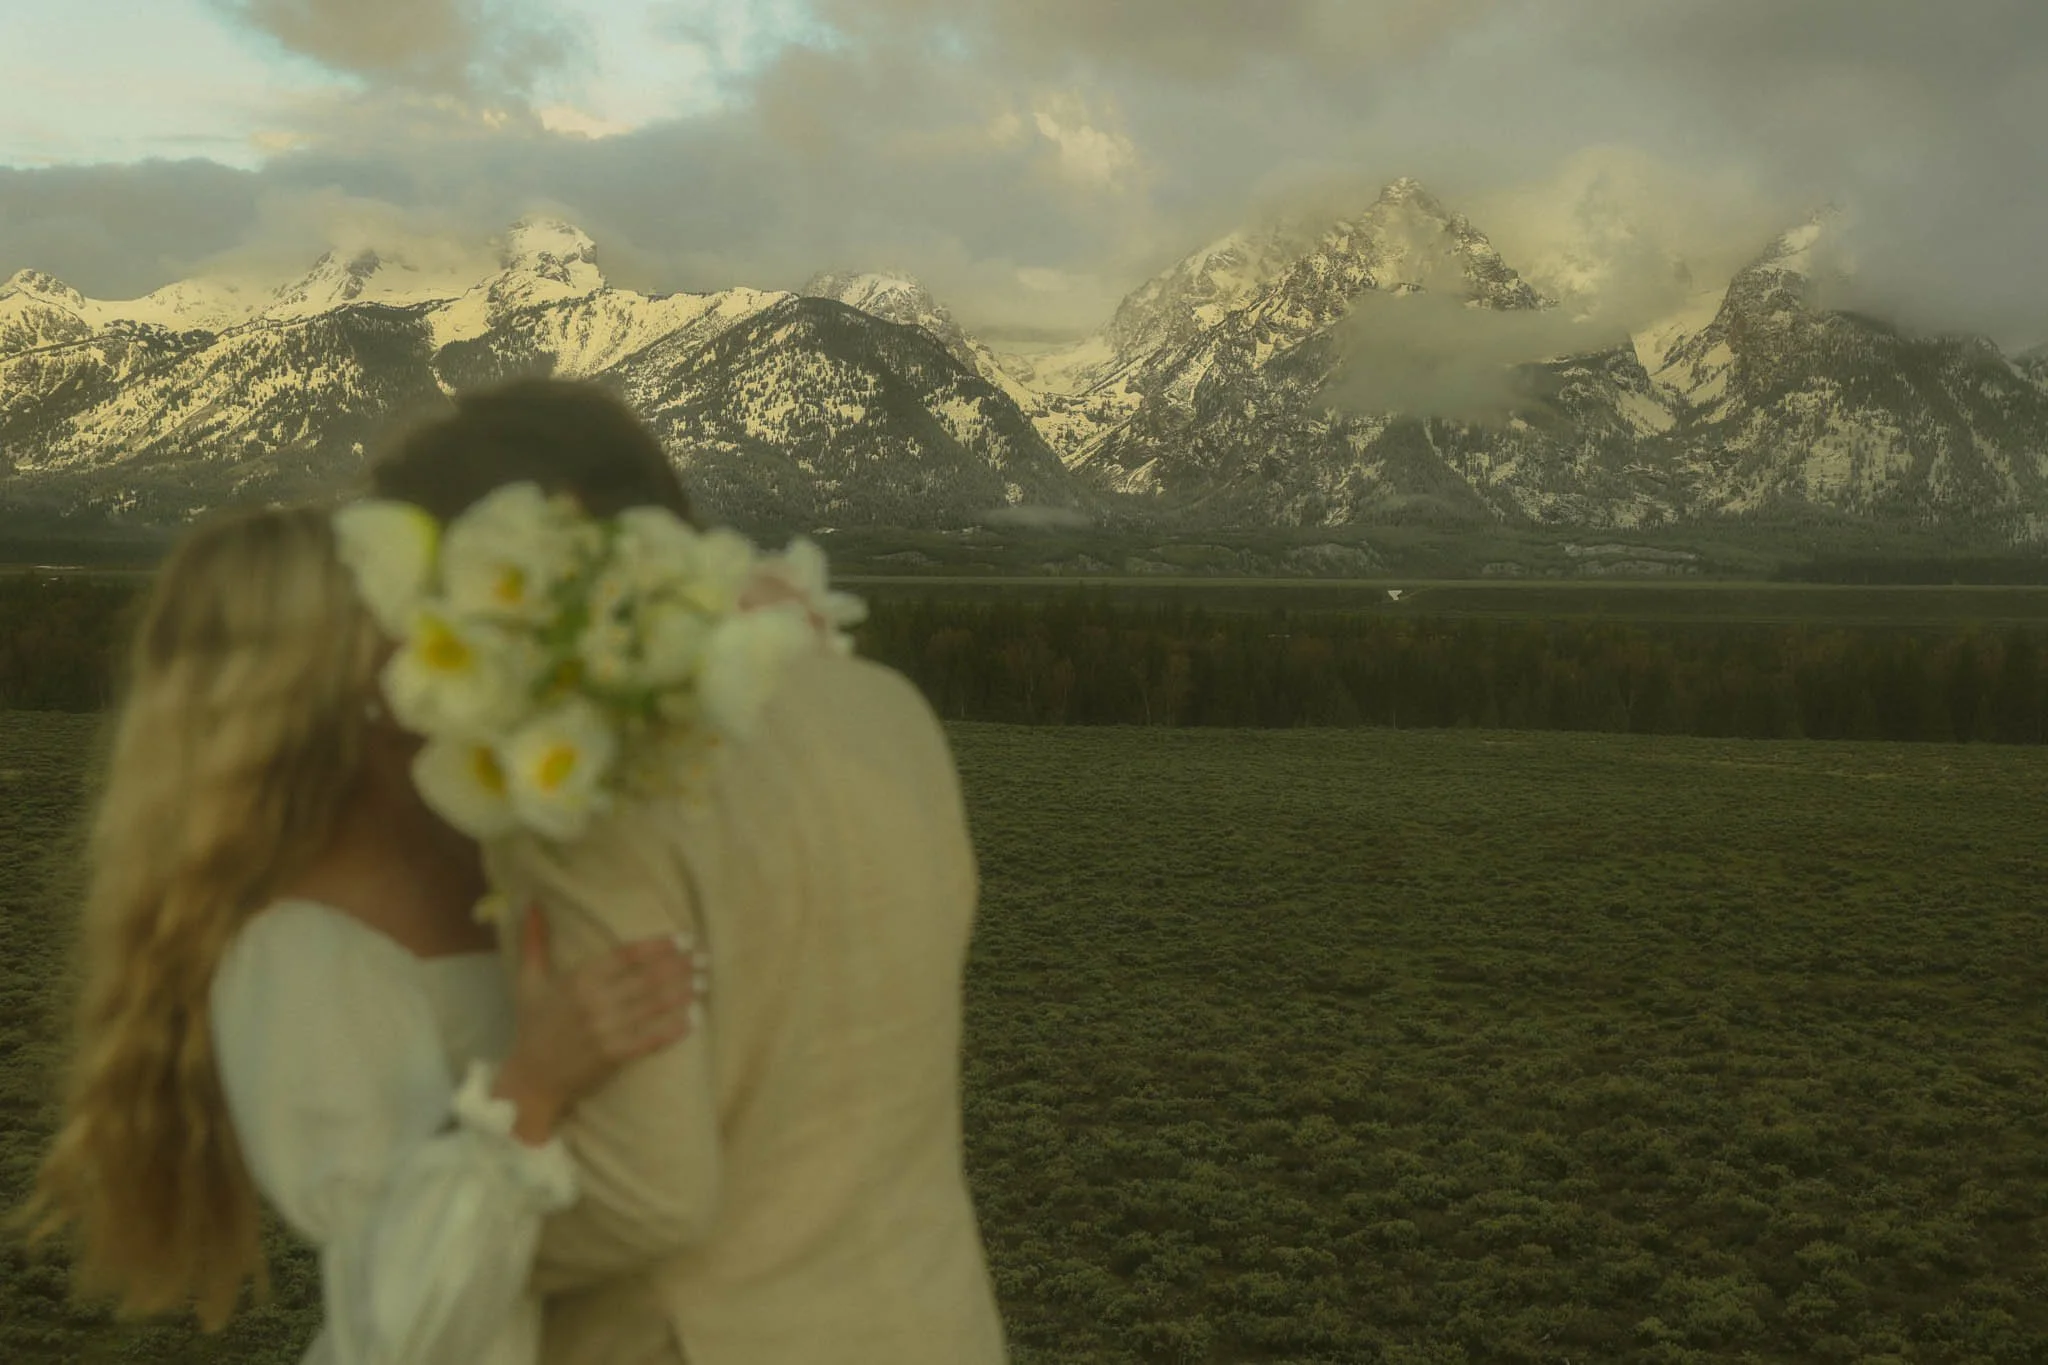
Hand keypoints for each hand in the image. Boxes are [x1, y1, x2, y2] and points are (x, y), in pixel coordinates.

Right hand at [493, 906, 707, 1141]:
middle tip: (706, 957)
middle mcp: (596, 1001)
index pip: (627, 956)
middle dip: (680, 967)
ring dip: (683, 992)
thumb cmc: (532, 1025)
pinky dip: (674, 1028)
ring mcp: (608, 1030)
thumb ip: (533, 941)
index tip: (685, 938)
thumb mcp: (528, 980)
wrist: (532, 1078)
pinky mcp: (616, 1055)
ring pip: (654, 1006)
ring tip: (705, 981)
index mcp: (579, 979)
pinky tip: (695, 1018)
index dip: (659, 946)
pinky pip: (652, 1038)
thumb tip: (531, 902)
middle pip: (648, 978)